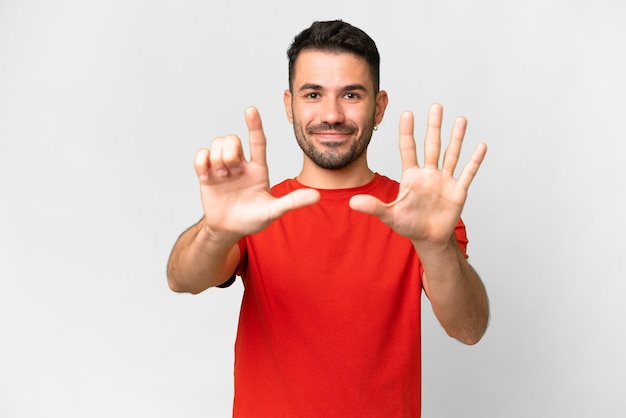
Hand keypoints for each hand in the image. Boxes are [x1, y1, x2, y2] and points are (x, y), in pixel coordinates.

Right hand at [194, 107, 319, 242]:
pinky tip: (207, 177)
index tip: (251, 109)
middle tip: (230, 174)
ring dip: (217, 160)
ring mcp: (222, 167)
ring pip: (217, 143)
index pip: (258, 141)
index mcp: (258, 169)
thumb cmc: (252, 219)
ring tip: (221, 178)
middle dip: (230, 153)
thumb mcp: (274, 211)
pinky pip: (201, 155)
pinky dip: (202, 163)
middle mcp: (241, 164)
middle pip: (233, 139)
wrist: (228, 229)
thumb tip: (317, 195)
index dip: (255, 125)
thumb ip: (293, 202)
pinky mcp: (206, 173)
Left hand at [349, 103, 486, 247]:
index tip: (407, 114)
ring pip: (451, 154)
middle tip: (436, 106)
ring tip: (460, 119)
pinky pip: (467, 173)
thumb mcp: (389, 215)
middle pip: (432, 145)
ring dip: (456, 138)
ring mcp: (444, 180)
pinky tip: (480, 146)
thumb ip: (373, 207)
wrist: (428, 238)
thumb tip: (352, 202)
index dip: (407, 133)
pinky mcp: (458, 191)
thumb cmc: (408, 224)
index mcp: (411, 176)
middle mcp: (429, 174)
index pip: (408, 149)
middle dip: (434, 127)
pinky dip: (474, 161)